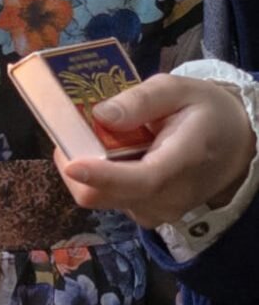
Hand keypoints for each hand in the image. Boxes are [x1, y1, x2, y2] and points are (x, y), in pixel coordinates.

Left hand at [54, 74, 255, 227]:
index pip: (140, 181)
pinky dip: (97, 176)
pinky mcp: (145, 213)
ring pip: (100, 198)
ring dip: (85, 169)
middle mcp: (166, 198)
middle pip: (104, 195)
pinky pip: (108, 198)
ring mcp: (155, 211)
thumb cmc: (206, 113)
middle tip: (71, 129)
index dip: (101, 175)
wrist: (235, 146)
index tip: (70, 162)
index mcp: (182, 162)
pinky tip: (106, 152)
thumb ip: (141, 100)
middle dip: (77, 162)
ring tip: (92, 136)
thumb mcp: (179, 90)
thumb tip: (101, 114)